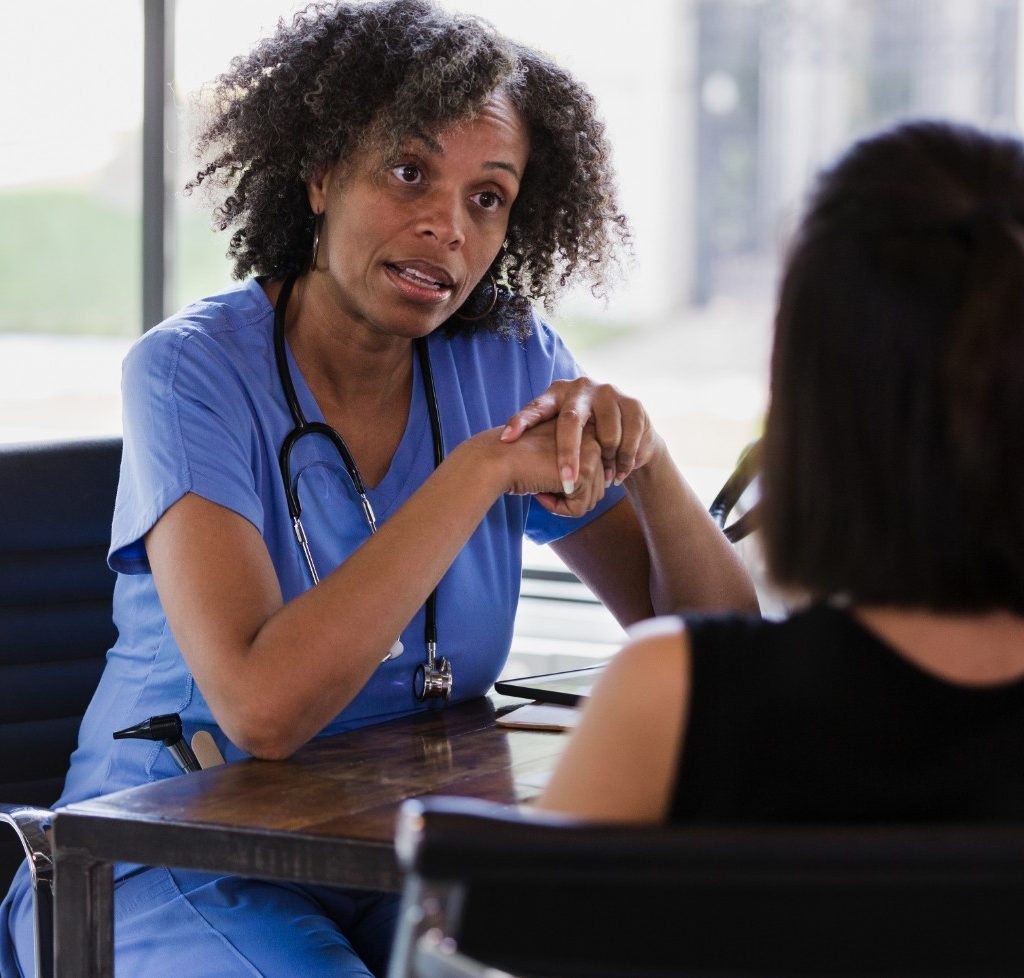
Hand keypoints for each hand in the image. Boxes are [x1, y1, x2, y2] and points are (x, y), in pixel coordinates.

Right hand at [479, 419, 607, 516]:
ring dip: (563, 504)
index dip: (566, 485)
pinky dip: (558, 510)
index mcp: (585, 432)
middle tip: (541, 485)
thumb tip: (591, 496)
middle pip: (596, 489)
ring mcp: (591, 455)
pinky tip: (541, 493)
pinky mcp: (584, 473)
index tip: (544, 474)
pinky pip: (579, 509)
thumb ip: (573, 467)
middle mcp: (594, 439)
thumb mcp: (550, 457)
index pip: (593, 476)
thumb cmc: (515, 458)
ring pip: (590, 501)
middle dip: (568, 497)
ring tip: (541, 488)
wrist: (496, 457)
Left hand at [500, 378, 656, 491]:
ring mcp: (609, 393)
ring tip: (604, 480)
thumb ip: (537, 435)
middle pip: (572, 422)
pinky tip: (619, 474)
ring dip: (606, 462)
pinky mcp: (634, 404)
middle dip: (568, 455)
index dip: (521, 422)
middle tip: (567, 482)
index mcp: (557, 392)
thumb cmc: (583, 431)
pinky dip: (625, 460)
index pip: (536, 408)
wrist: (627, 425)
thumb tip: (503, 446)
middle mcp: (582, 388)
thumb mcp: (558, 430)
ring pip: (607, 435)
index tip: (506, 439)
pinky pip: (630, 438)